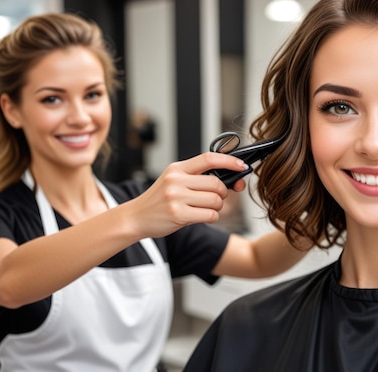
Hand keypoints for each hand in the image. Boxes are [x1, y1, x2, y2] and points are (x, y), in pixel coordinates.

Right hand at [127, 152, 248, 238]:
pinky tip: (199, 216)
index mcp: (177, 169)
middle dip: (223, 193)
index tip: (242, 166)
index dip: (229, 161)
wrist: (135, 217)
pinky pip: (210, 215)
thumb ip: (197, 177)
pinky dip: (211, 217)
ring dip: (217, 207)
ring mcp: (176, 197)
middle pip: (216, 184)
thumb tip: (229, 178)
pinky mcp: (178, 214)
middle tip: (216, 197)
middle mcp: (176, 180)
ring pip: (216, 200)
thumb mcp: (174, 181)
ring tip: (203, 208)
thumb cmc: (159, 200)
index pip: (209, 159)